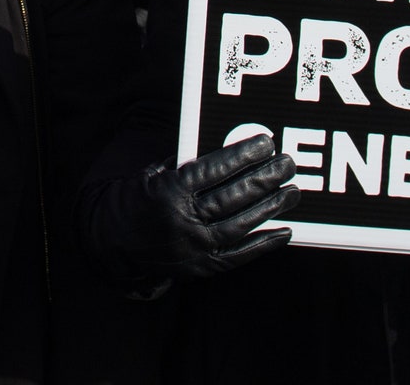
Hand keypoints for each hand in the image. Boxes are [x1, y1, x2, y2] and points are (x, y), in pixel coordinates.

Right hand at [82, 134, 298, 289]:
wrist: (117, 242)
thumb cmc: (140, 197)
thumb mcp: (156, 173)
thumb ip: (188, 163)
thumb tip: (229, 150)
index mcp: (170, 190)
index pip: (213, 170)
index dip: (241, 156)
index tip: (265, 143)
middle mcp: (184, 220)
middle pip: (232, 197)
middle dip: (263, 179)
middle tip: (287, 164)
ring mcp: (195, 247)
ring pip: (240, 225)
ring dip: (270, 208)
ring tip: (292, 192)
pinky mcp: (203, 267)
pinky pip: (239, 255)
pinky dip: (264, 244)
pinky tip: (284, 230)